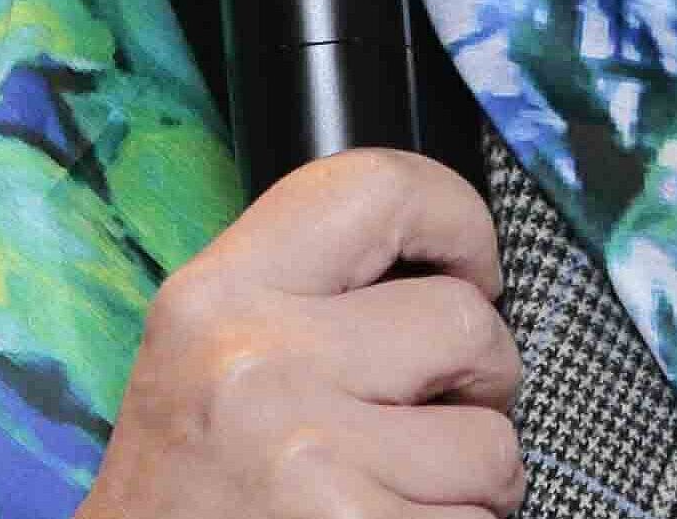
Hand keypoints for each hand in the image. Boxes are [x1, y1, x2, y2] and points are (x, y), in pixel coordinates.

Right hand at [81, 148, 524, 515]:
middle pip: (465, 322)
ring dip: (472, 481)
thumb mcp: (204, 365)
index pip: (377, 189)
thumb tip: (443, 267)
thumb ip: (303, 301)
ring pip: (491, 442)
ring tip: (401, 497)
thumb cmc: (185, 501)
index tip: (474, 268)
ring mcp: (309, 457)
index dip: (458, 222)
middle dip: (481, 382)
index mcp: (216, 298)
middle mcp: (256, 363)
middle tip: (434, 423)